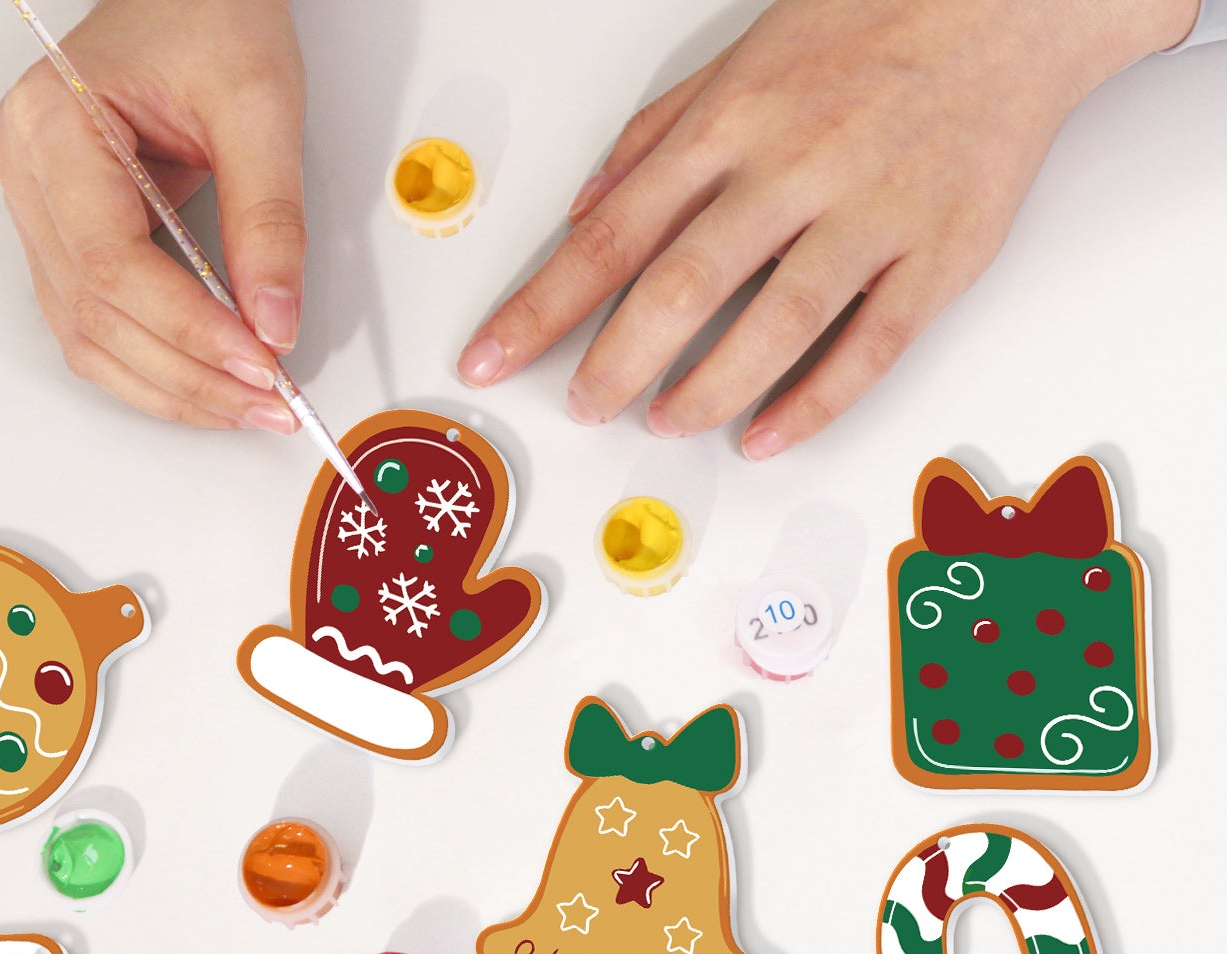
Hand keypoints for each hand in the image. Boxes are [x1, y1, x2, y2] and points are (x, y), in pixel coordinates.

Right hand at [0, 0, 304, 429]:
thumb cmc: (207, 16)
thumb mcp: (259, 107)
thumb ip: (269, 221)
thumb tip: (274, 322)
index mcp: (52, 124)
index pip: (113, 264)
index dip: (188, 331)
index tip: (259, 365)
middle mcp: (25, 170)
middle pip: (97, 314)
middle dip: (189, 375)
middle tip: (268, 402)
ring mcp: (36, 208)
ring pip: (89, 338)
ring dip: (172, 388)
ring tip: (248, 405)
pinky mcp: (64, 236)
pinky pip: (96, 326)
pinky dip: (156, 367)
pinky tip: (210, 384)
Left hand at [457, 0, 1197, 457]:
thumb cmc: (869, 24)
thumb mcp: (740, 58)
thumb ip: (655, 139)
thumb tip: (583, 213)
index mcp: (732, 124)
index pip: (612, 235)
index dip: (542, 307)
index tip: (491, 357)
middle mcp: (794, 169)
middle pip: (682, 286)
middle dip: (615, 360)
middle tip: (582, 407)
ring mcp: (870, 215)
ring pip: (775, 323)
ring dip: (708, 388)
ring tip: (666, 421)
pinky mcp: (938, 255)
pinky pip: (868, 346)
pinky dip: (812, 401)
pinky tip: (764, 436)